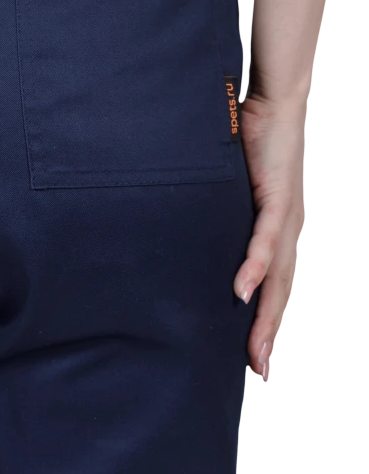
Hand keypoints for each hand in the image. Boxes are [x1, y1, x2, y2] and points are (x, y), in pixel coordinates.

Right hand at [233, 91, 306, 382]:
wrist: (275, 101)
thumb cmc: (252, 137)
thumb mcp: (231, 183)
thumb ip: (218, 208)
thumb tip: (189, 223)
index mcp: (275, 230)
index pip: (273, 286)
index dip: (265, 323)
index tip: (254, 358)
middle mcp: (284, 230)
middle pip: (279, 294)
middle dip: (266, 335)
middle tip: (258, 372)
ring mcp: (283, 216)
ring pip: (277, 277)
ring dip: (265, 316)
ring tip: (254, 350)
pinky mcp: (277, 196)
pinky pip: (265, 239)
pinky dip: (254, 266)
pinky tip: (243, 290)